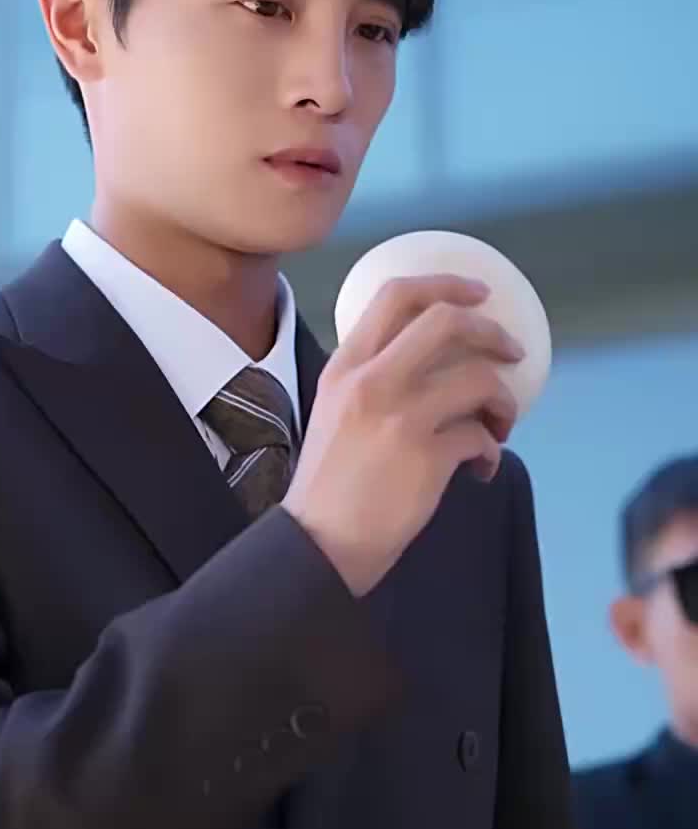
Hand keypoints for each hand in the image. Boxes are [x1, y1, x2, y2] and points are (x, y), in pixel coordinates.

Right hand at [283, 274, 522, 596]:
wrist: (317, 544)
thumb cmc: (328, 486)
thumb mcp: (332, 412)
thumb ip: (368, 381)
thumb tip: (427, 366)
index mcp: (345, 366)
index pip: (396, 295)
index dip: (447, 284)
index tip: (480, 292)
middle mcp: (370, 381)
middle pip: (447, 322)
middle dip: (493, 332)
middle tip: (512, 353)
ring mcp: (399, 417)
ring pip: (478, 379)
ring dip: (503, 401)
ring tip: (499, 426)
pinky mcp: (426, 457)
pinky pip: (481, 436)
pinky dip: (492, 451)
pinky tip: (481, 470)